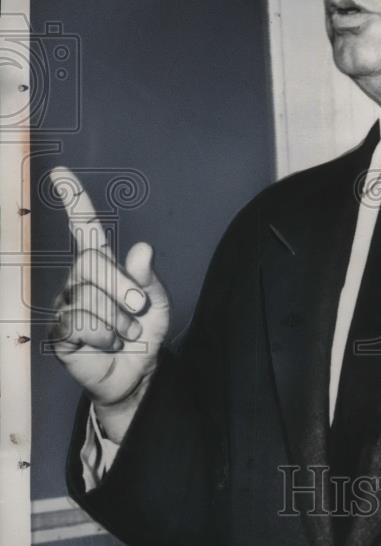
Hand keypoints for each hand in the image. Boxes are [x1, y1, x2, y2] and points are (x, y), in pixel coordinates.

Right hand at [49, 167, 170, 441]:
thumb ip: (148, 277)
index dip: (74, 200)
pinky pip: (81, 324)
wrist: (137, 372)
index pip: (86, 228)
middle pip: (93, 264)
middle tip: (139, 310)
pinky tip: (109, 344)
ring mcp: (65, 304)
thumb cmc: (145, 331)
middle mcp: (79, 279)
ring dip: (120, 320)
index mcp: (103, 265)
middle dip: (124, 288)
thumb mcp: (157, 302)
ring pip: (90, 298)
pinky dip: (106, 336)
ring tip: (125, 333)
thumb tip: (142, 247)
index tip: (61, 173)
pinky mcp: (59, 331)